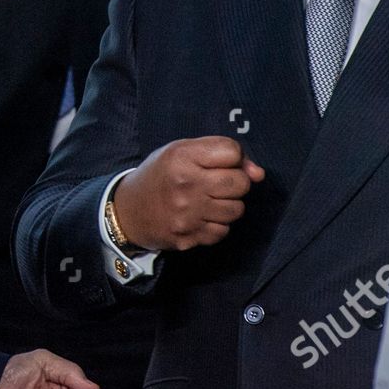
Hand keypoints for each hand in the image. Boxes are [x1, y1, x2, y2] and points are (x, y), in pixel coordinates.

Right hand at [113, 136, 264, 251]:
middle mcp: (186, 185)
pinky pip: (223, 231)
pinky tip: (202, 217)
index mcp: (182, 157)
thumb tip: (259, 174)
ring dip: (229, 205)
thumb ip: (221, 153)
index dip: (232, 157)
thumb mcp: (182, 151)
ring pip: (236, 210)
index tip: (219, 162)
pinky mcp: (188, 238)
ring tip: (210, 200)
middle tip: (219, 184)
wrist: (129, 210)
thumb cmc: (161, 174)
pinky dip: (217, 224)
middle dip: (236, 182)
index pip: (232, 152)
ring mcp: (187, 215)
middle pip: (240, 183)